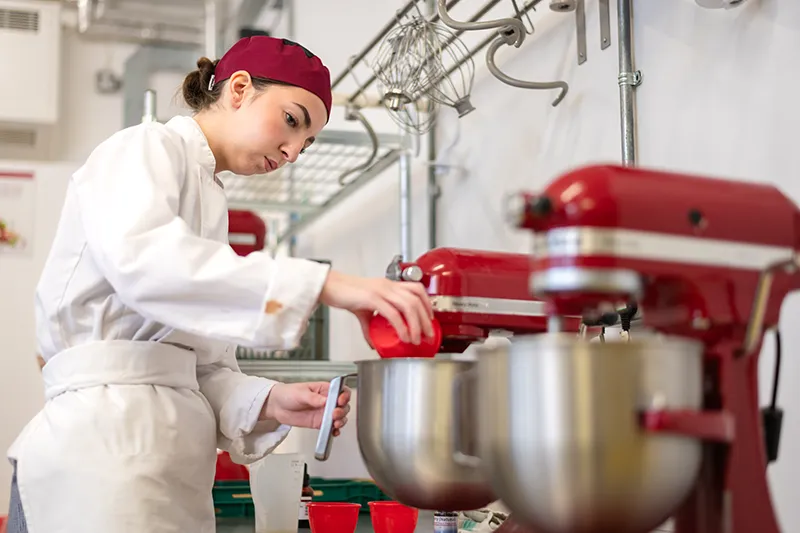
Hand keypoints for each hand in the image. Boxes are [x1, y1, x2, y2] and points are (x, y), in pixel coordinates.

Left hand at [260, 382, 350, 435]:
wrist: (277, 406)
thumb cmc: (288, 394)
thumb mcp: (300, 393)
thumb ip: (313, 398)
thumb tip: (325, 401)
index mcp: (324, 389)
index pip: (341, 391)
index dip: (344, 396)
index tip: (340, 401)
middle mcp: (327, 401)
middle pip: (343, 405)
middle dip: (342, 410)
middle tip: (334, 414)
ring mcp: (324, 412)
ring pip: (340, 417)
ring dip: (341, 421)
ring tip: (335, 424)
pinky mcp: (319, 423)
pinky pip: (330, 427)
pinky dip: (334, 430)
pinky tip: (333, 431)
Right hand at [319, 270, 434, 345]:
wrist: (329, 287)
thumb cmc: (344, 294)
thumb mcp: (363, 310)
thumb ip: (371, 326)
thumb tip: (375, 343)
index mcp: (388, 285)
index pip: (416, 288)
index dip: (427, 303)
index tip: (430, 318)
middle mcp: (388, 285)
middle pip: (416, 299)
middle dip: (426, 318)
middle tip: (428, 334)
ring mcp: (381, 291)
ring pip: (408, 305)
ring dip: (416, 324)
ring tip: (416, 339)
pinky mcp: (372, 298)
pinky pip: (393, 314)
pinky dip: (401, 327)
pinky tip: (403, 336)